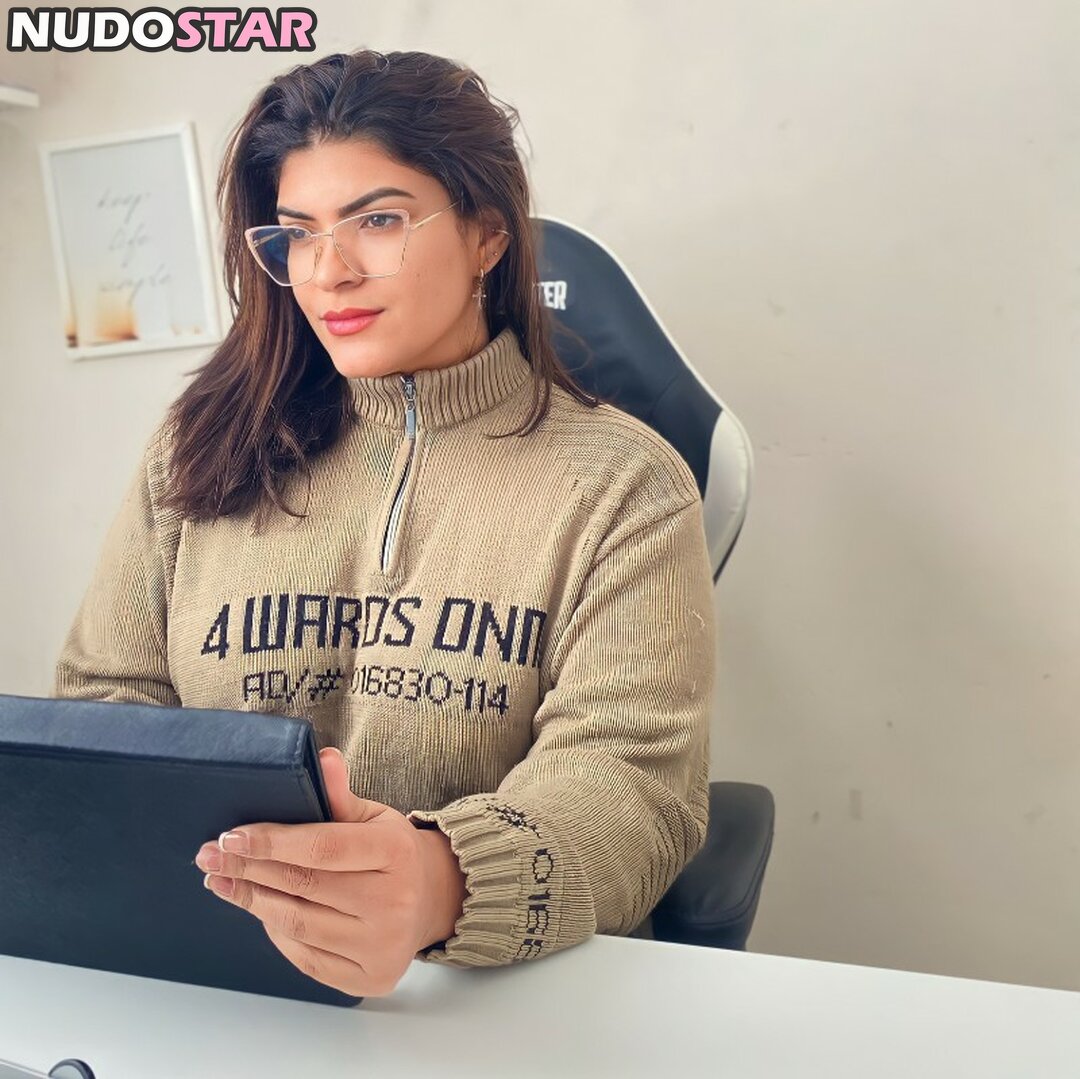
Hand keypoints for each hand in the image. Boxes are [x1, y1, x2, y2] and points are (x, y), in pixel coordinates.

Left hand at [193, 747, 466, 996]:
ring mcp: (381, 945)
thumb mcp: (374, 816)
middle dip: (248, 868)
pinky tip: (258, 909)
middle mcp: (393, 902)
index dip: (272, 841)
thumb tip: (322, 759)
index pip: (323, 847)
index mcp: (396, 852)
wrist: (427, 901)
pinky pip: (305, 957)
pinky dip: (276, 932)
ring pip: (297, 924)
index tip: (231, 835)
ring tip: (223, 881)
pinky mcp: (368, 978)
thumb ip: (341, 795)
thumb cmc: (391, 853)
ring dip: (252, 900)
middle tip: (210, 855)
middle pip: (302, 885)